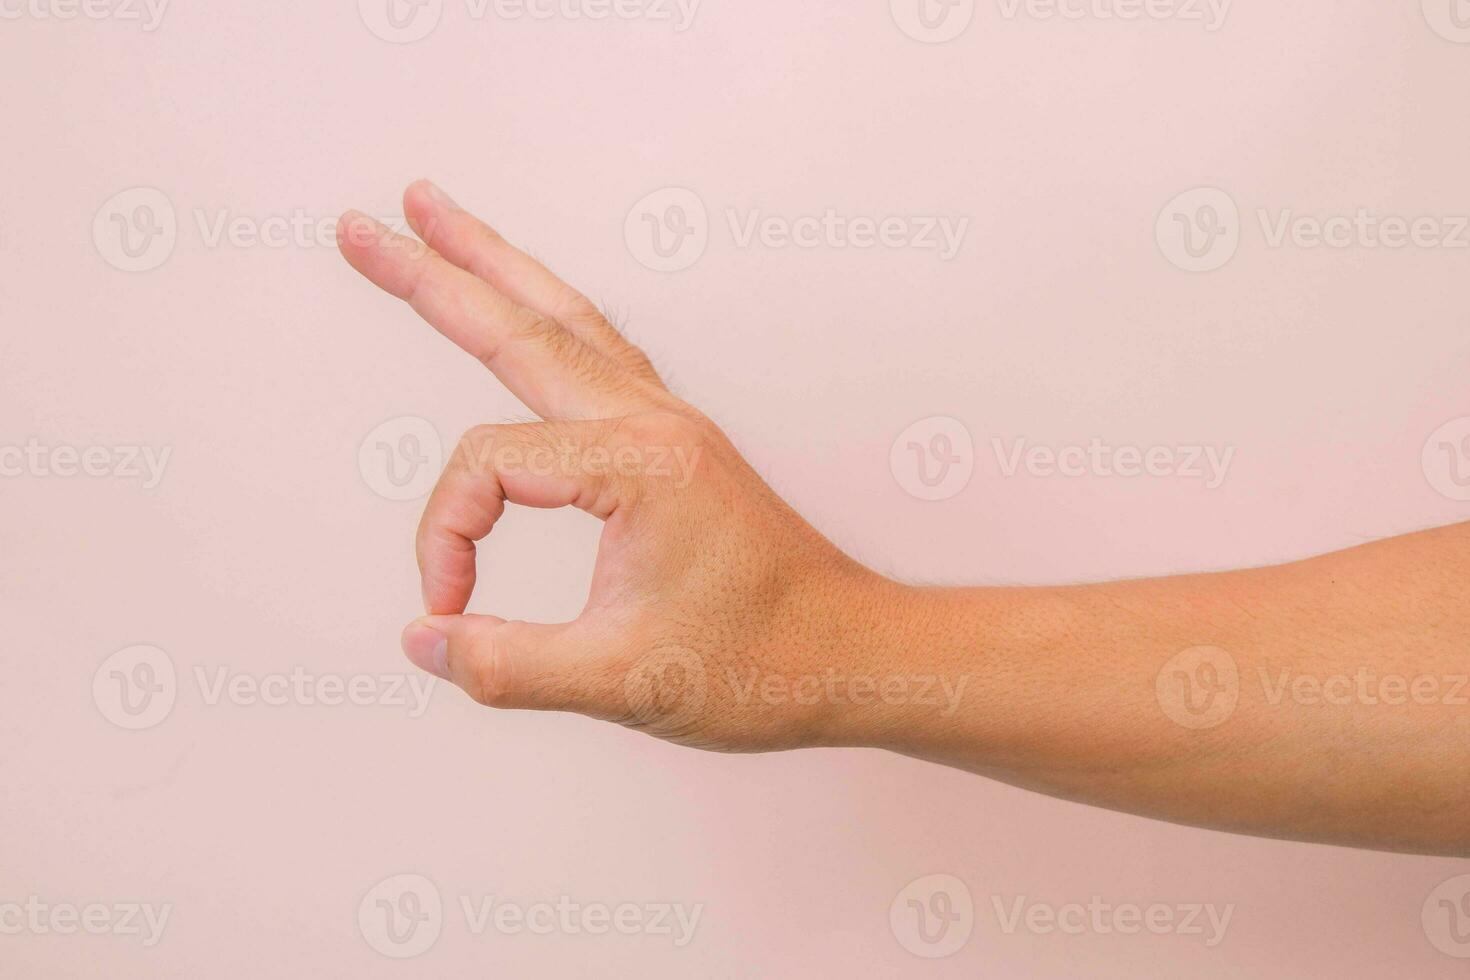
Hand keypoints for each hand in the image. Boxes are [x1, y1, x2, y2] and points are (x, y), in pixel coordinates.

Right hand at [338, 181, 900, 751]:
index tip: (451, 610)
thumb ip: (509, 665)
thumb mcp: (624, 681)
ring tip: (437, 217)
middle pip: (520, 326)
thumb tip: (424, 641)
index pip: (489, 467)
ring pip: (565, 321)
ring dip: (495, 269)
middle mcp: (653, 422)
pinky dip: (549, 316)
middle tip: (363, 224)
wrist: (854, 653)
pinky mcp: (675, 444)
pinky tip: (530, 309)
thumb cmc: (762, 665)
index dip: (446, 540)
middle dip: (434, 272)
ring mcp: (669, 422)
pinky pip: (598, 353)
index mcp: (637, 463)